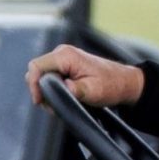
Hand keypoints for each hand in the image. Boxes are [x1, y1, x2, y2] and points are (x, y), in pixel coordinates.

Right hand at [25, 45, 144, 107]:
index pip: (36, 67)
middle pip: (37, 72)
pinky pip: (51, 77)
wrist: (124, 82)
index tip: (41, 101)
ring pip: (42, 76)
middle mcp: (62, 53)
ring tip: (62, 103)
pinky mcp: (66, 66)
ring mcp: (63, 59)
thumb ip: (75, 89)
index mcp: (66, 56)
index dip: (34, 85)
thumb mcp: (93, 91)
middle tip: (53, 106)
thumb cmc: (112, 85)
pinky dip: (54, 89)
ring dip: (48, 92)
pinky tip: (66, 97)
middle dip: (41, 91)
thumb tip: (62, 88)